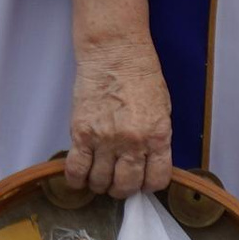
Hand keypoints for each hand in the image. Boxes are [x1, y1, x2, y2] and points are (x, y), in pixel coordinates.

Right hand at [61, 0, 171, 195]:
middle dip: (122, 189)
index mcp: (158, 136)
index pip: (156, 180)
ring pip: (101, 182)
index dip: (148, 185)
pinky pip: (76, 170)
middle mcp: (133, 143)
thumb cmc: (141, 72)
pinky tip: (78, 178)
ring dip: (100, 184)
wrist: (114, 50)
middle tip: (117, 182)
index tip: (141, 181)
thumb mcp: (162, 107)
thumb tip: (149, 162)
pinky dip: (76, 180)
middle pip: (126, 186)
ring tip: (98, 176)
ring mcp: (105, 140)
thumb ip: (157, 137)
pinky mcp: (81, 133)